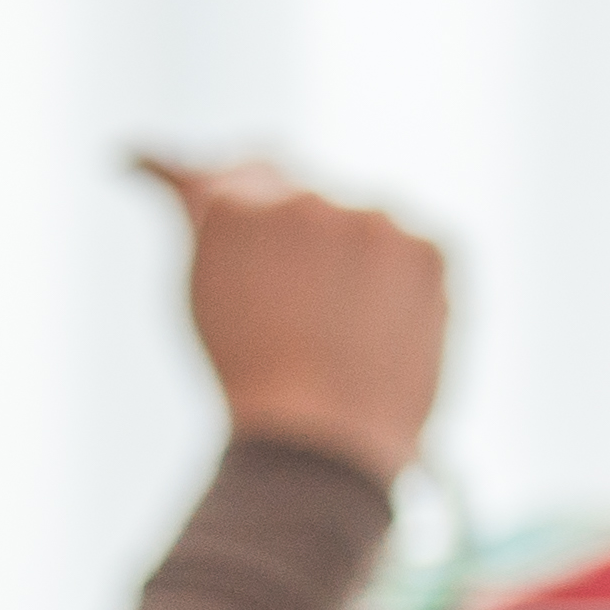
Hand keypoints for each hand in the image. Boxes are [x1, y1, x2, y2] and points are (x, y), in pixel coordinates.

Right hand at [133, 150, 450, 483]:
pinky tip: (370, 324)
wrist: (323, 441)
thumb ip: (213, 227)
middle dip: (286, 225)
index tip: (177, 169)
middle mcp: (304, 200)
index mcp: (232, 208)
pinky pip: (405, 245)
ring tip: (330, 323)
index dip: (210, 175)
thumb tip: (199, 180)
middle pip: (295, 192)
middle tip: (281, 279)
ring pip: (354, 218)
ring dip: (343, 252)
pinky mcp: (431, 245)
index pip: (227, 173)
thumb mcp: (205, 292)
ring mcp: (373, 220)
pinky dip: (391, 275)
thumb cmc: (250, 376)